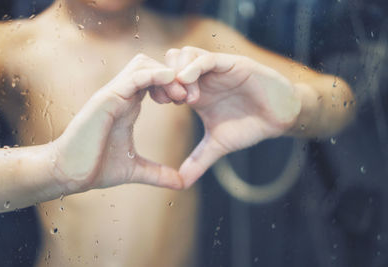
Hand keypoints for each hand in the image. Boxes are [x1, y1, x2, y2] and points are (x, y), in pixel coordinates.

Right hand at [49, 54, 182, 193]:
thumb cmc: (97, 169)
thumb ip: (159, 174)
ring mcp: (113, 95)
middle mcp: (121, 95)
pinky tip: (170, 82)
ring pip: (143, 64)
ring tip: (181, 95)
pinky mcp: (107, 99)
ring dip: (166, 74)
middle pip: (150, 65)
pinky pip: (134, 77)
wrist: (70, 175)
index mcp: (128, 106)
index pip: (154, 80)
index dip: (173, 85)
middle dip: (173, 76)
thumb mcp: (136, 169)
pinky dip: (154, 75)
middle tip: (188, 97)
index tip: (188, 101)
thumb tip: (182, 183)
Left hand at [163, 47, 301, 186]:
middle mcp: (204, 77)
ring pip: (185, 54)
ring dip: (178, 73)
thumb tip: (181, 183)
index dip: (158, 87)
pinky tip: (188, 82)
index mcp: (196, 91)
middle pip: (171, 61)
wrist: (279, 119)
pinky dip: (193, 68)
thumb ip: (198, 160)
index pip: (167, 78)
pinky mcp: (233, 64)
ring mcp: (217, 69)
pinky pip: (207, 58)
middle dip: (164, 78)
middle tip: (168, 100)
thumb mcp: (218, 145)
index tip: (158, 104)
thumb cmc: (249, 126)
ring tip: (184, 99)